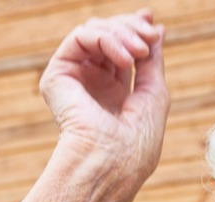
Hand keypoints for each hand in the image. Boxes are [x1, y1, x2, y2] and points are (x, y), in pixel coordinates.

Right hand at [39, 10, 169, 178]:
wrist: (112, 165)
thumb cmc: (137, 144)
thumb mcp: (154, 94)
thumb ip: (152, 61)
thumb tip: (156, 28)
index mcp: (114, 94)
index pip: (122, 51)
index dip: (136, 30)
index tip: (153, 22)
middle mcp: (92, 84)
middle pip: (109, 36)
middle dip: (132, 29)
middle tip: (150, 35)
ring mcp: (74, 79)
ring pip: (95, 32)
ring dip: (122, 34)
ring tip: (139, 51)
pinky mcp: (57, 75)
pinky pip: (80, 37)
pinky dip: (106, 39)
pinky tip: (125, 58)